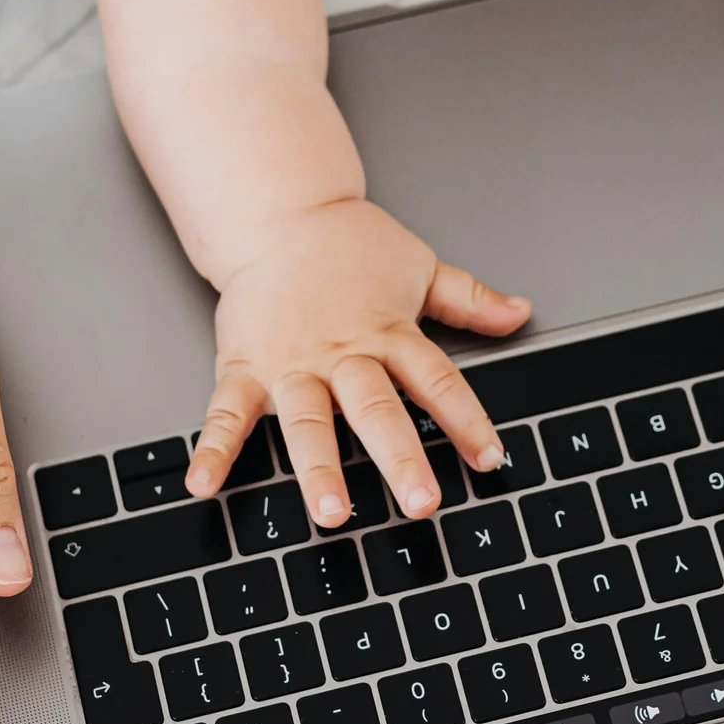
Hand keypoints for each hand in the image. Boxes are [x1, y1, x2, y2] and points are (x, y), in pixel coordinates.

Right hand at [185, 199, 530, 526]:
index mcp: (388, 333)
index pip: (437, 382)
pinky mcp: (243, 367)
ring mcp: (291, 364)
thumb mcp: (420, 267)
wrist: (278, 211)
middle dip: (400, 459)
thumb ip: (469, 299)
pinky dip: (214, 450)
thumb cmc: (347, 243)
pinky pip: (226, 413)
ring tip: (331, 512)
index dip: (466, 420)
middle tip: (421, 503)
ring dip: (318, 469)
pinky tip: (204, 484)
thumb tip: (520, 313)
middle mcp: (342, 354)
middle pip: (376, 411)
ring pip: (308, 422)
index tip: (490, 459)